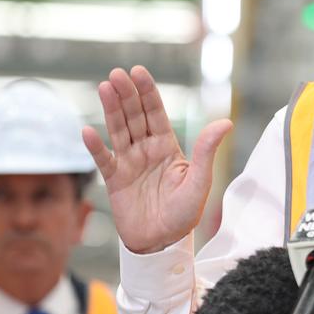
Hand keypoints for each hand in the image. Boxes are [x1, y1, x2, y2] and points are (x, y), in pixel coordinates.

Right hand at [81, 66, 232, 253]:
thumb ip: (206, 151)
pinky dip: (95, 146)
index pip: (156, 113)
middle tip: (116, 74)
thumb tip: (225, 121)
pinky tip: (88, 131)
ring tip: (104, 87)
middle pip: (134, 116)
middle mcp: (146, 149)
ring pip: (118, 130)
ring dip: (111, 110)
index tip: (138, 71)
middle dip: (126, 94)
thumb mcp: (200, 181)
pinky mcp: (114, 181)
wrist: (163, 242)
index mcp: (168, 146)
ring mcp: (129, 163)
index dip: (147, 92)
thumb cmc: (184, 213)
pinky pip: (103, 160)